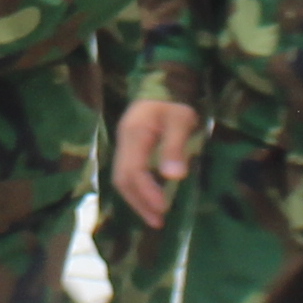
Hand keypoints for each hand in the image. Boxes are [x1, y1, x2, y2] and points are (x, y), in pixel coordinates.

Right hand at [116, 97, 198, 225]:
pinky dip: (139, 190)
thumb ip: (175, 146)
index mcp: (134, 134)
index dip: (147, 192)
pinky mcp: (131, 148)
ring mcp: (125, 145)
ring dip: (137, 200)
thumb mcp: (180, 119)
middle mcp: (124, 142)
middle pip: (122, 179)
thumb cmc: (175, 100)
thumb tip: (174, 176)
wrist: (166, 80)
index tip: (164, 208)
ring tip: (156, 218)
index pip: (133, 170)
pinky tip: (152, 200)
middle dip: (139, 202)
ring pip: (122, 178)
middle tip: (158, 221)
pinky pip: (129, 173)